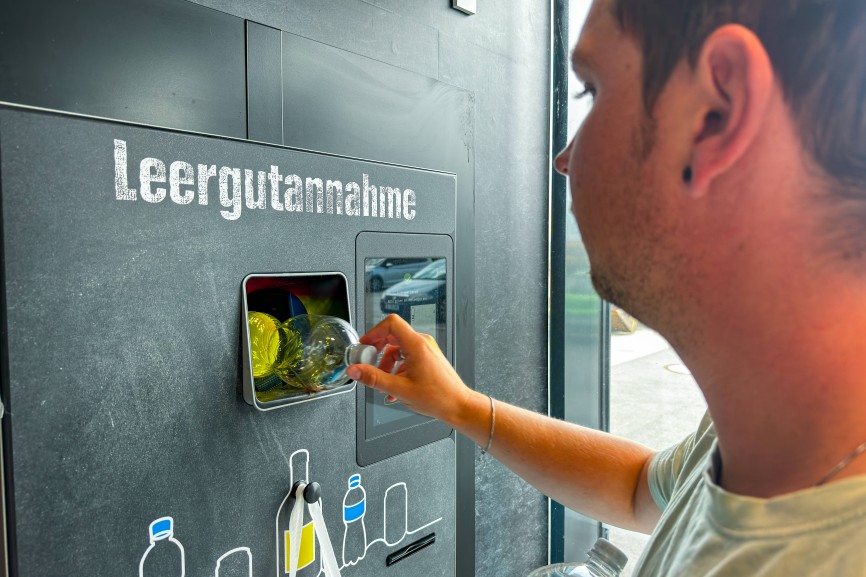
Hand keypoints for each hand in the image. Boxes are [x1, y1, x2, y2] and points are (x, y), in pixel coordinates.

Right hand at [346, 314, 471, 423]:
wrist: (458, 406)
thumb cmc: (438, 397)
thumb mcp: (399, 389)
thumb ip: (374, 378)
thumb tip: (355, 370)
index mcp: (417, 345)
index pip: (391, 323)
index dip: (374, 332)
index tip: (365, 345)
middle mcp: (422, 343)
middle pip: (392, 336)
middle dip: (378, 351)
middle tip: (368, 363)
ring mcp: (426, 350)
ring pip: (398, 350)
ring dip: (387, 364)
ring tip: (384, 382)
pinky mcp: (428, 358)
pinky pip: (407, 357)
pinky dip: (397, 369)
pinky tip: (394, 387)